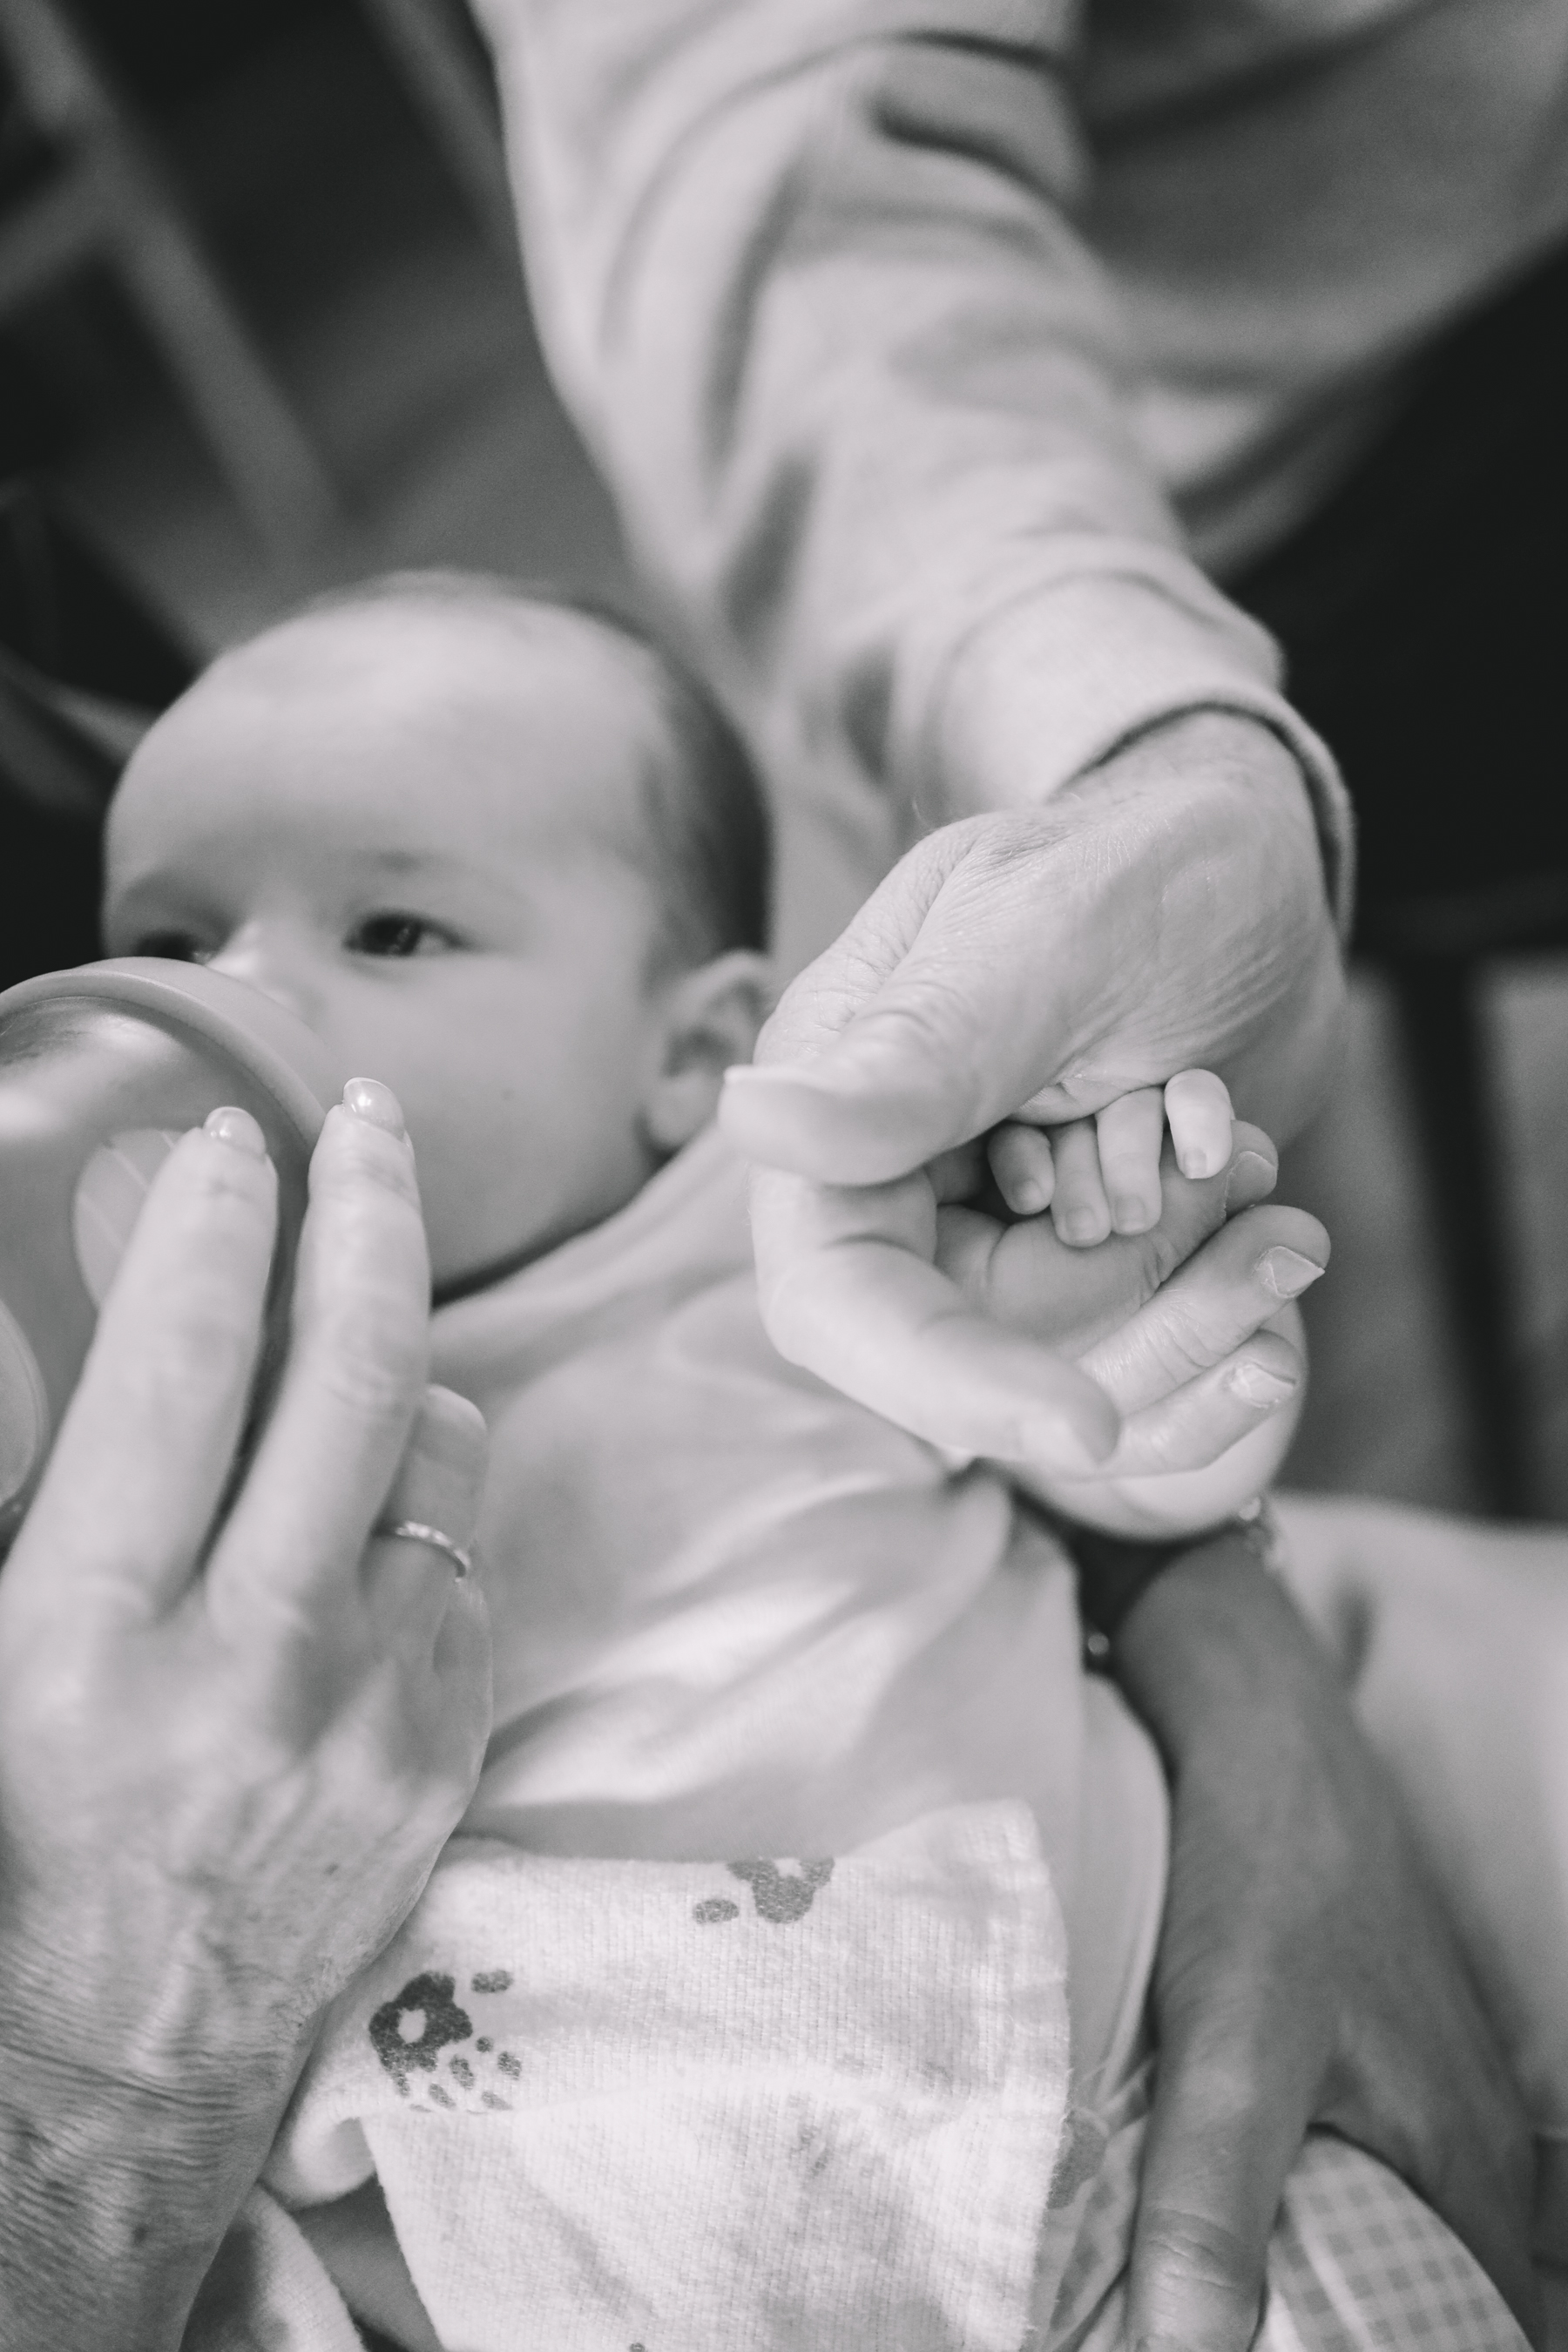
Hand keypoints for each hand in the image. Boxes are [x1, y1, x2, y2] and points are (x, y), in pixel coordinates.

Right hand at [0, 1087, 491, 2350]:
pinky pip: (462, 1562)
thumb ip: (39, 1494)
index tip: (234, 1141)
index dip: (215, 1225)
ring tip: (344, 1354)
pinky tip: (355, 1528)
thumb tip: (119, 1336)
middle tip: (365, 1125)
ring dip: (403, 1371)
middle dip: (367, 1213)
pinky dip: (416, 1513)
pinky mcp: (446, 1753)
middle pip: (357, 1368)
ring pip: (439, 1451)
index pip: (184, 1365)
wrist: (106, 2075)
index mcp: (92, 1634)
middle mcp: (254, 1661)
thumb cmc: (8, 1855)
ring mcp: (375, 1708)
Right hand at [720, 713, 1344, 1473]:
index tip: (1089, 1428)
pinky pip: (1146, 1364)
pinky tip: (1276, 1223)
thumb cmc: (1140, 870)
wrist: (1255, 873)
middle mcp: (893, 1192)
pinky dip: (1225, 1302)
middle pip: (988, 1352)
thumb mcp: (1034, 943)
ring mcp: (990, 1235)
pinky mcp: (1081, 1263)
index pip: (843, 1303)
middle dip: (1139, 1293)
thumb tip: (751, 1121)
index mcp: (838, 1107)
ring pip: (1080, 1369)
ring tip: (1263, 1181)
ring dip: (1201, 1292)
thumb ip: (906, 1055)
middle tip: (1247, 1191)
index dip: (954, 1383)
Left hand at [1109, 1532, 1539, 2349]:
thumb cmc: (1267, 1880)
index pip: (1464, 2340)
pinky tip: (1211, 2201)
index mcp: (1467, 2178)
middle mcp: (1465, 2148)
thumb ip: (1210, 2212)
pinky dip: (1291, 2200)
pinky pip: (1350, 2163)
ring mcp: (1420, 2093)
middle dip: (1333, 2324)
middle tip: (1234, 2328)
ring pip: (1381, 2232)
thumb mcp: (1230, 2050)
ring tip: (1198, 2290)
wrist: (1260, 1730)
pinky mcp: (1365, 2048)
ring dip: (1302, 2271)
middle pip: (1426, 2298)